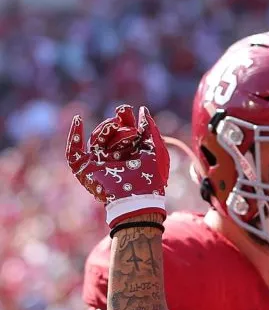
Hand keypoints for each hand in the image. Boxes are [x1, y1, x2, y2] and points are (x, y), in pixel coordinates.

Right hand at [66, 104, 169, 226]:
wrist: (139, 199)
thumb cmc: (151, 178)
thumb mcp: (155, 149)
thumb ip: (149, 129)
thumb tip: (142, 110)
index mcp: (128, 153)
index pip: (123, 130)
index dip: (124, 119)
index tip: (127, 110)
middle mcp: (112, 157)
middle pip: (108, 133)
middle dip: (115, 122)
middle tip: (121, 113)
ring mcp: (98, 162)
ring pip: (96, 138)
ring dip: (105, 129)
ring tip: (114, 123)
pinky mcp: (85, 169)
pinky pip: (73, 152)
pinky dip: (73, 136)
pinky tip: (79, 120)